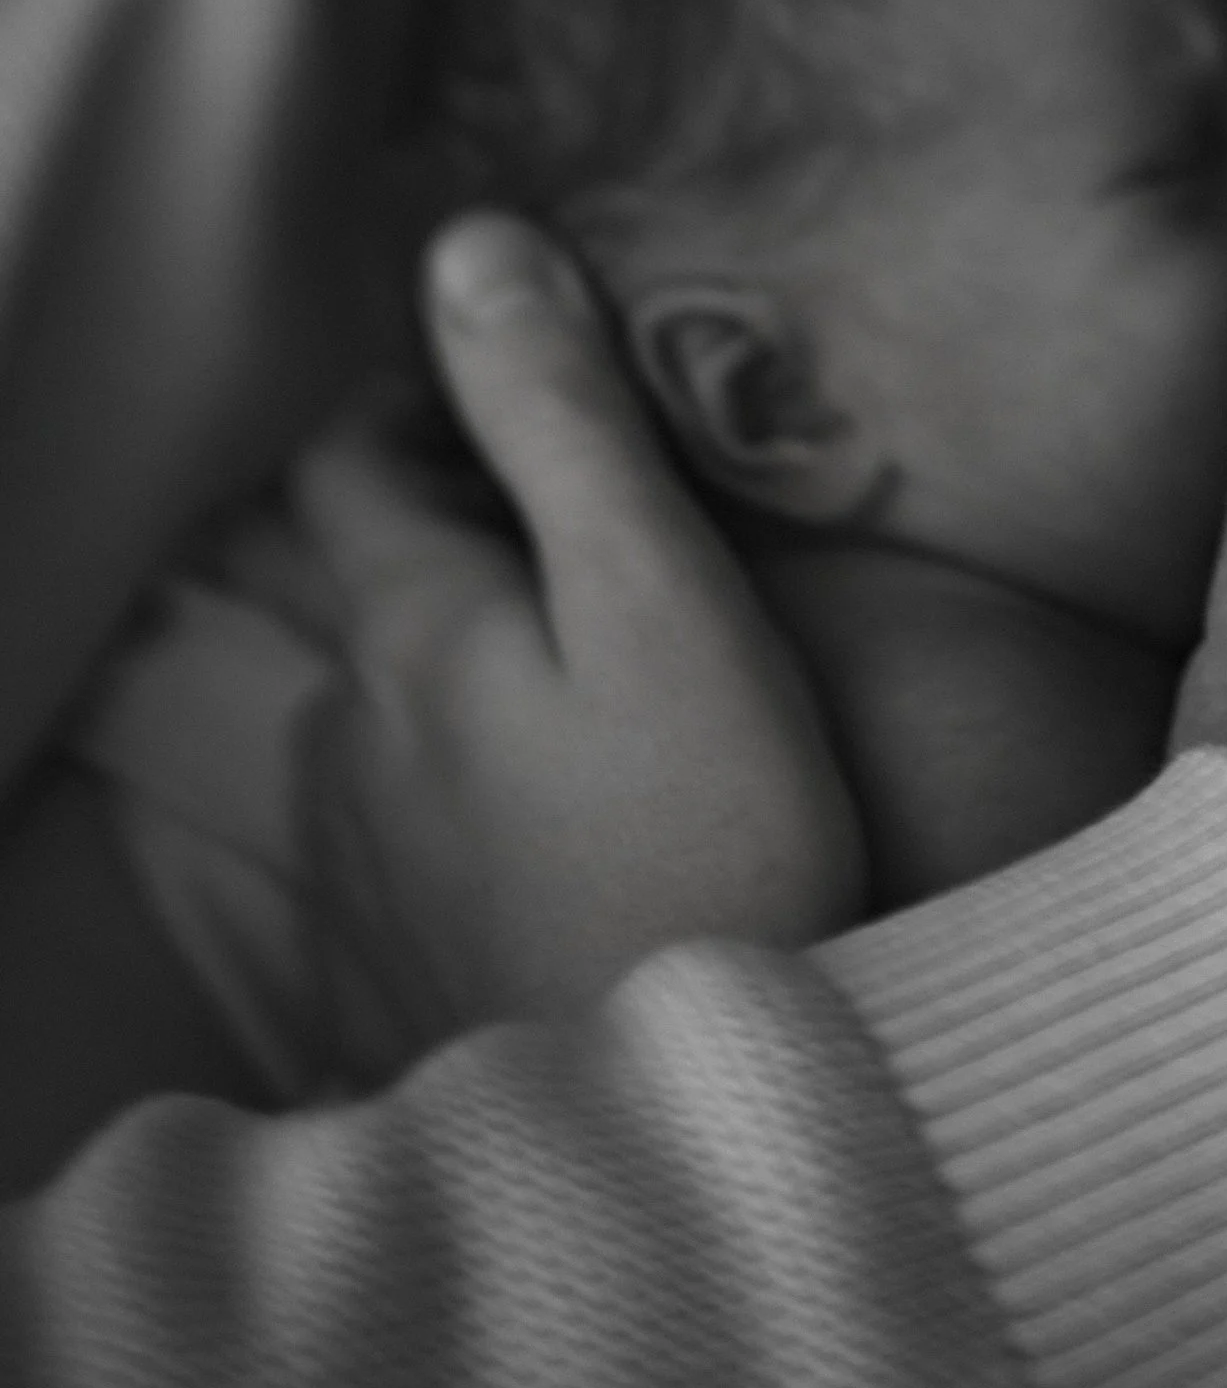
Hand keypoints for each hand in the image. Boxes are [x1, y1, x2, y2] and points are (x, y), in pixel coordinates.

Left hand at [294, 216, 865, 1077]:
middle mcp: (350, 740)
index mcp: (411, 630)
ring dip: (462, 672)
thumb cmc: (714, 847)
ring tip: (597, 679)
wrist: (695, 1141)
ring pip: (384, 715)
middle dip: (456, 534)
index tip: (539, 403)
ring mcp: (359, 872)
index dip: (433, 402)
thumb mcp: (667, 602)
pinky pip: (409, 838)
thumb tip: (474, 247)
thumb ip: (566, 424)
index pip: (354, 457)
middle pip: (367, 585)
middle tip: (593, 530)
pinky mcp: (395, 981)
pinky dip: (470, 796)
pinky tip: (575, 829)